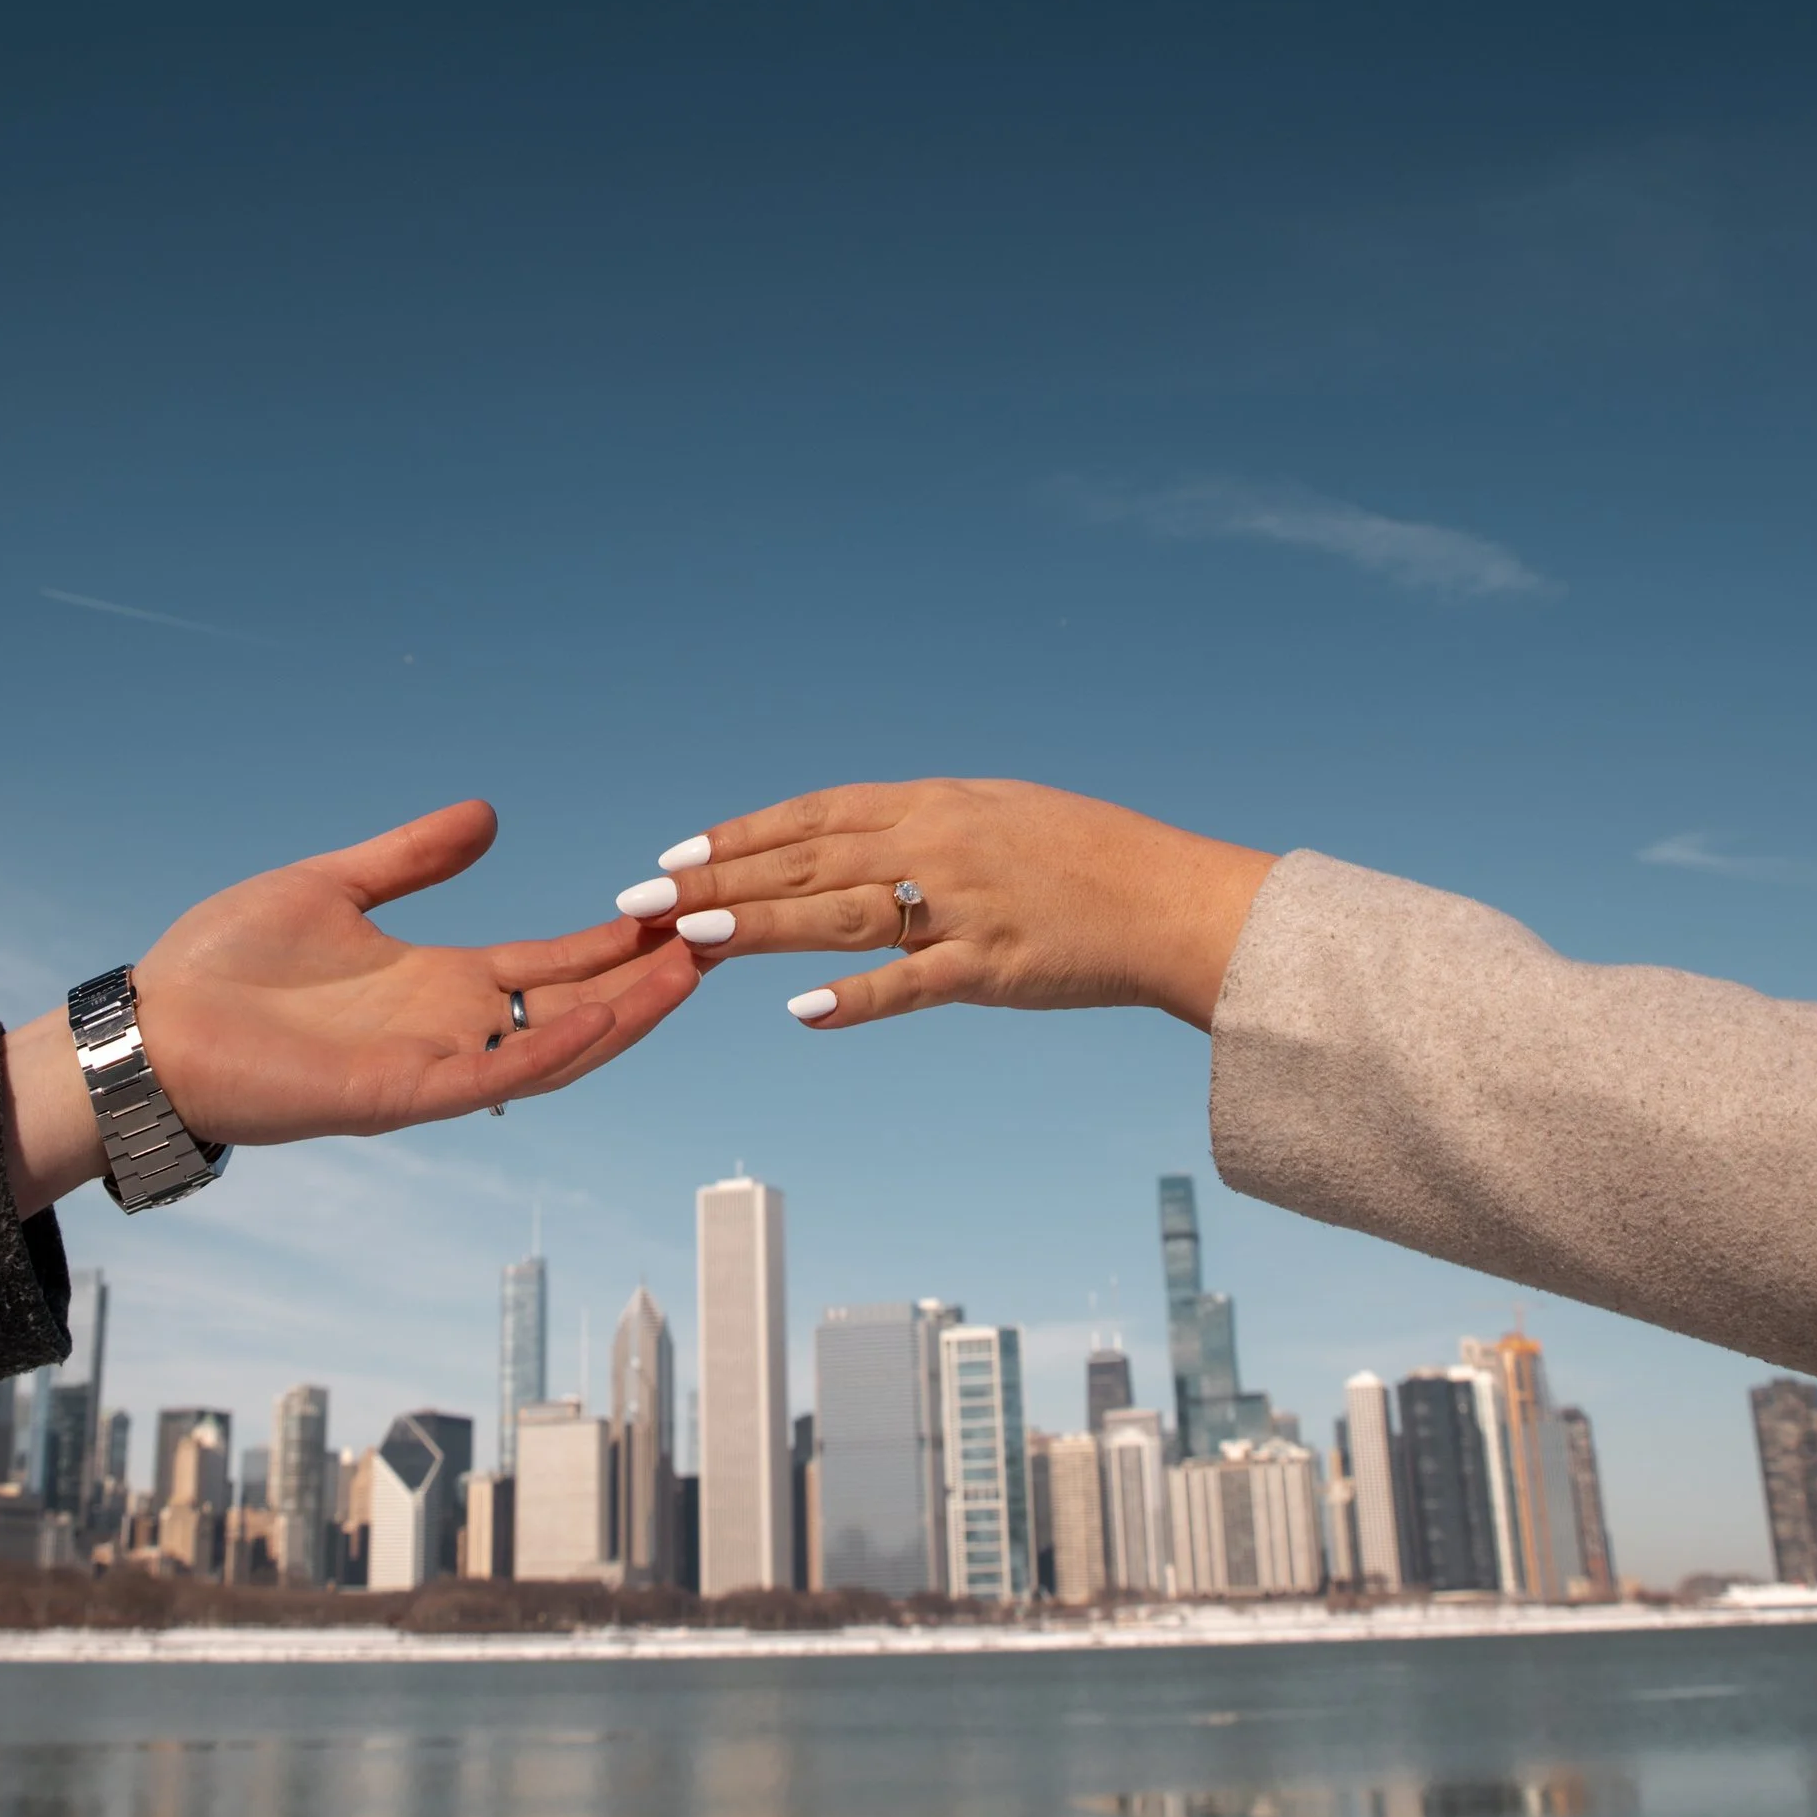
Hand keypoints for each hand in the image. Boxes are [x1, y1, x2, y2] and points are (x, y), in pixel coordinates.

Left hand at [3, 800, 703, 1214]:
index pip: (552, 964)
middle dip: (646, 978)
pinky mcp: (395, 1096)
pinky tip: (600, 1016)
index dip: (616, 941)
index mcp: (437, 984)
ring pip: (552, 1047)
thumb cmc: (225, 967)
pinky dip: (550, 1049)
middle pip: (574, 1005)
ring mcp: (429, 1067)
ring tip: (690, 970)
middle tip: (719, 936)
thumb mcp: (334, 886)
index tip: (677, 908)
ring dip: (624, 1014)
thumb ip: (413, 858)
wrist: (149, 1029)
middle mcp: (448, 1029)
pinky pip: (490, 1077)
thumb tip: (487, 815)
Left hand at [621, 778, 1275, 1033]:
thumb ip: (926, 826)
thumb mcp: (1000, 814)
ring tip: (695, 936)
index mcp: (936, 804)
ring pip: (845, 912)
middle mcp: (939, 844)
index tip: (675, 855)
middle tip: (644, 900)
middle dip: (720, 879)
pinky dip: (859, 997)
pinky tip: (804, 1012)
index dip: (741, 835)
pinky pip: (915, 983)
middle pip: (808, 860)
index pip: (815, 814)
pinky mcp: (995, 965)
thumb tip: (858, 837)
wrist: (1172, 899)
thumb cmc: (1088, 858)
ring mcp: (965, 905)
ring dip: (765, 924)